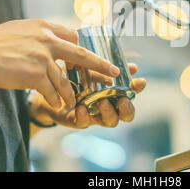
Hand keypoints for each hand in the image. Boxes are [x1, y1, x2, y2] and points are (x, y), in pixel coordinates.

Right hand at [0, 19, 119, 108]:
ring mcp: (43, 58)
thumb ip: (39, 33)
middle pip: (81, 54)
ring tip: (74, 102)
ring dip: (71, 93)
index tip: (88, 57)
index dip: (82, 47)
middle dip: (100, 65)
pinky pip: (52, 91)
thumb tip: (50, 37)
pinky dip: (56, 99)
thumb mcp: (20, 27)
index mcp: (45, 27)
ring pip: (65, 79)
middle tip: (113, 72)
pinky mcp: (35, 75)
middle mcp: (48, 41)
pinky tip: (57, 105)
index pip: (73, 35)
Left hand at [29, 63, 145, 128]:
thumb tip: (132, 65)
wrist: (49, 88)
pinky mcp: (78, 120)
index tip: (140, 81)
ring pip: (110, 121)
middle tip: (123, 99)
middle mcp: (107, 105)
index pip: (131, 94)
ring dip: (109, 113)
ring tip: (103, 102)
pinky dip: (85, 117)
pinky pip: (84, 123)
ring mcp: (94, 115)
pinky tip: (82, 108)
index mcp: (113, 92)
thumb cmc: (74, 77)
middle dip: (127, 108)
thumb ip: (107, 67)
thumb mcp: (90, 68)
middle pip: (126, 114)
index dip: (138, 89)